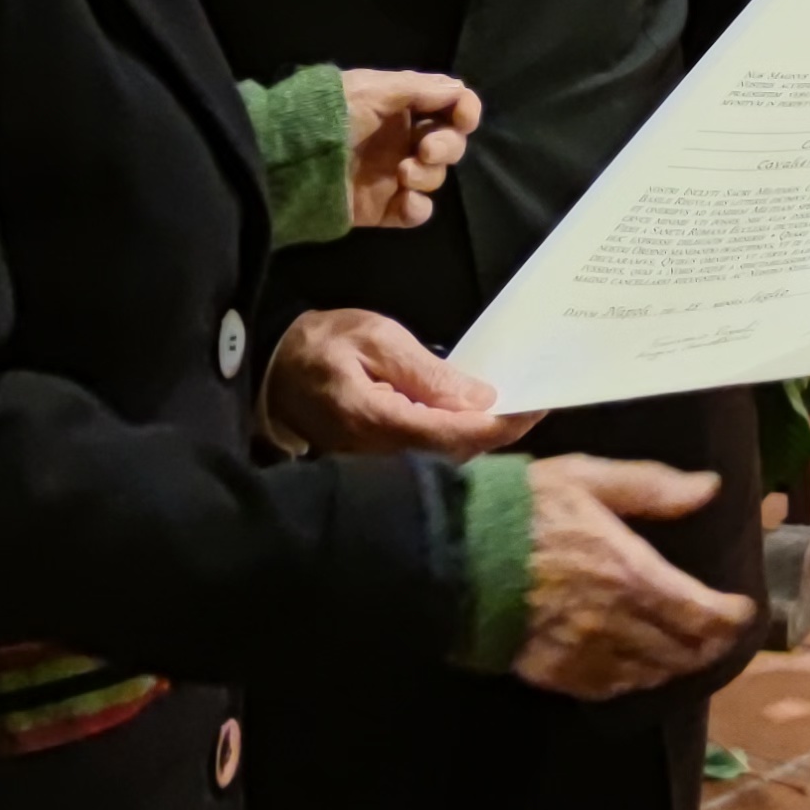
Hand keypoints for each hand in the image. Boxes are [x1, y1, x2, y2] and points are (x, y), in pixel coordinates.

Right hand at [262, 306, 528, 456]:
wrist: (272, 370)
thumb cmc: (322, 346)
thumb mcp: (377, 339)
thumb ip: (429, 373)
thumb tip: (481, 399)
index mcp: (380, 423)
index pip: (458, 436)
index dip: (504, 425)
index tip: (537, 405)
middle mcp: (380, 458)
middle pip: (459, 456)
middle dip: (500, 433)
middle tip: (533, 402)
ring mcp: (378, 469)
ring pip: (447, 463)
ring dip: (482, 438)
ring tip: (512, 408)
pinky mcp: (378, 468)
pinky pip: (430, 461)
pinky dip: (458, 442)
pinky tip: (474, 420)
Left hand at [342, 71, 477, 231]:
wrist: (289, 160)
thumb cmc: (330, 115)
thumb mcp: (371, 90)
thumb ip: (419, 89)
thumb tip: (459, 91)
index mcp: (399, 105)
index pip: (447, 105)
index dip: (463, 110)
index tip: (463, 119)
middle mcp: (400, 138)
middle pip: (449, 142)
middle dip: (445, 146)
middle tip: (425, 151)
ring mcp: (392, 174)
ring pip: (435, 176)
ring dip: (427, 175)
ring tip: (402, 174)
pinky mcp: (382, 207)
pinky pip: (416, 211)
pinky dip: (418, 208)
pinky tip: (406, 202)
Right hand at [510, 455, 756, 697]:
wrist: (450, 554)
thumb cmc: (519, 507)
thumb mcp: (586, 478)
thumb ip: (651, 488)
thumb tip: (709, 489)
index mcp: (631, 573)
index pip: (702, 613)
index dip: (730, 616)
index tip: (742, 608)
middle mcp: (616, 622)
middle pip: (682, 650)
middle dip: (710, 643)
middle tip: (721, 633)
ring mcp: (584, 652)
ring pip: (649, 673)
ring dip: (676, 665)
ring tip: (688, 653)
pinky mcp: (552, 671)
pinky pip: (606, 688)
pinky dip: (633, 681)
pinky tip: (637, 671)